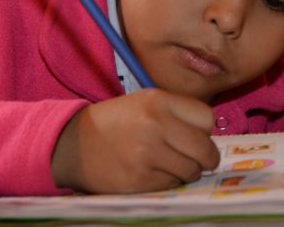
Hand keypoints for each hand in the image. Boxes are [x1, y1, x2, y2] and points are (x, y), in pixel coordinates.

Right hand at [51, 89, 219, 193]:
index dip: (205, 130)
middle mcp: (154, 123)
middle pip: (205, 149)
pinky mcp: (139, 178)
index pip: (207, 118)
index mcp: (158, 100)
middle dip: (206, 158)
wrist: (74, 144)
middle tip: (199, 160)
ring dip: (186, 171)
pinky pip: (171, 184)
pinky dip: (167, 181)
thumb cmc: (115, 123)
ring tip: (170, 165)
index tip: (196, 135)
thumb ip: (177, 114)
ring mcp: (146, 152)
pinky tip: (152, 172)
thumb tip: (210, 138)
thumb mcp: (144, 102)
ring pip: (191, 170)